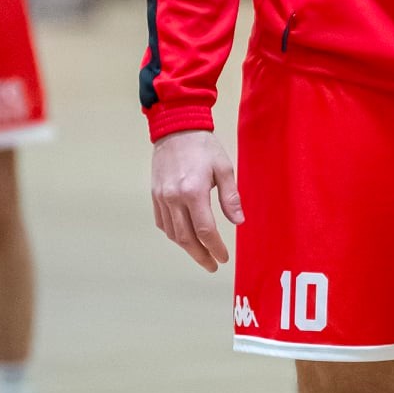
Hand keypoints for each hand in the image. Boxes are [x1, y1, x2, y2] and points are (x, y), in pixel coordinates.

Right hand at [151, 130, 243, 271]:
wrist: (176, 127)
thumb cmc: (203, 146)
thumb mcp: (224, 168)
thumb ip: (230, 198)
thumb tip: (238, 222)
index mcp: (193, 192)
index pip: (205, 231)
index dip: (215, 248)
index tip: (224, 258)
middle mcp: (174, 198)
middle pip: (186, 238)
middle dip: (200, 256)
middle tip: (212, 266)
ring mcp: (162, 197)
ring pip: (172, 233)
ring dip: (187, 248)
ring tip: (201, 254)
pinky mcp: (155, 194)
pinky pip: (162, 222)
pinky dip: (173, 234)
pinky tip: (184, 237)